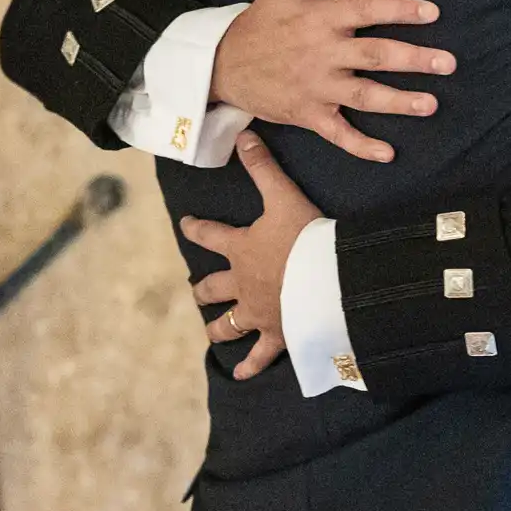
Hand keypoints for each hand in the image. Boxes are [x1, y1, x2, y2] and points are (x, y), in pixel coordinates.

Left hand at [184, 131, 323, 379]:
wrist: (326, 279)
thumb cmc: (305, 237)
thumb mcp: (283, 196)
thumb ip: (264, 167)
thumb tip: (245, 134)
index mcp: (241, 249)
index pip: (210, 235)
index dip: (196, 228)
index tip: (185, 224)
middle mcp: (242, 284)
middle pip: (213, 288)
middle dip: (204, 288)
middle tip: (197, 289)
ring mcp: (257, 313)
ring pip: (229, 325)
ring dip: (218, 328)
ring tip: (212, 332)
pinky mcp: (276, 335)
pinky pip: (259, 356)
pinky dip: (249, 366)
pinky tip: (239, 375)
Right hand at [210, 0, 455, 161]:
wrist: (222, 64)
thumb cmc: (261, 21)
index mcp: (321, 18)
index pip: (368, 10)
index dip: (400, 10)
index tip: (432, 13)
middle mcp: (323, 53)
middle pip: (374, 55)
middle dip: (414, 59)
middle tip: (447, 63)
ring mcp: (316, 86)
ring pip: (364, 95)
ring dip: (399, 102)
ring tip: (431, 104)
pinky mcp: (308, 114)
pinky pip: (338, 133)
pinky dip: (361, 146)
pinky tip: (388, 153)